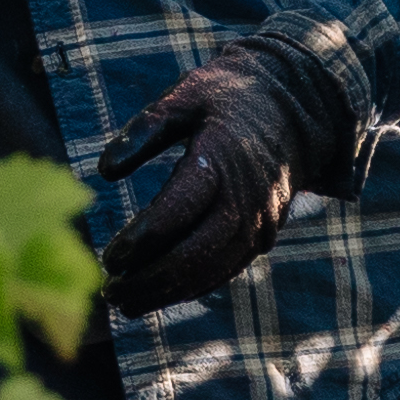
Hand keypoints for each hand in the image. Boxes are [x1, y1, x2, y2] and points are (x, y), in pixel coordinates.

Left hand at [89, 41, 345, 311]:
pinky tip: (159, 295)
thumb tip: (105, 170)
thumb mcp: (186, 95)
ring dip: (168, 293)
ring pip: (212, 270)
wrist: (294, 109)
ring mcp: (258, 222)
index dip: (143, 239)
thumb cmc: (227, 98)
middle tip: (109, 292)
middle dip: (151, 279)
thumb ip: (145, 129)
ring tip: (125, 304)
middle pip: (196, 252)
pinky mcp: (263, 236)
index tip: (109, 257)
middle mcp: (245, 198)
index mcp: (222, 160)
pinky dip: (192, 288)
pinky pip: (226, 270)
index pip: (179, 209)